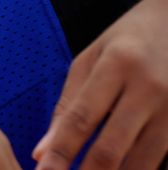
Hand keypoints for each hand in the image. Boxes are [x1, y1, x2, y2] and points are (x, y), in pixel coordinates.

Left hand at [33, 0, 167, 169]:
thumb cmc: (127, 40)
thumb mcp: (90, 58)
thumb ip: (67, 104)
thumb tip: (43, 151)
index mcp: (117, 65)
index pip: (81, 118)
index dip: (60, 151)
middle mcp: (150, 88)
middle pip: (112, 147)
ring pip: (142, 162)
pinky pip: (163, 158)